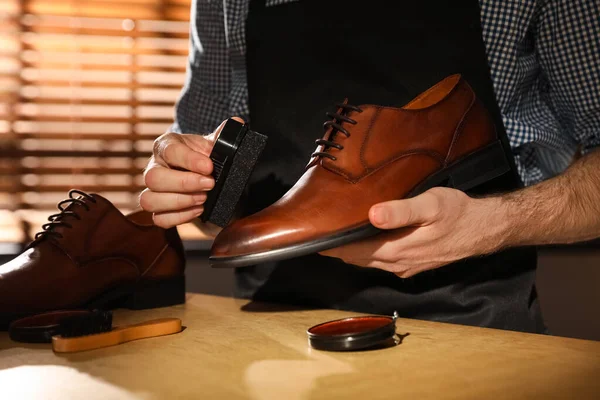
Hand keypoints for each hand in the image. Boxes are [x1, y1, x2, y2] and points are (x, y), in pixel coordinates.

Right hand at [140, 117, 243, 227]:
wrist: (203, 175)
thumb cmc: (204, 157)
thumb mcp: (213, 144)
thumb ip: (223, 135)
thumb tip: (237, 123)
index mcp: (166, 146)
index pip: (169, 151)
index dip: (189, 160)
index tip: (209, 167)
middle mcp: (154, 167)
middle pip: (153, 178)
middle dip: (184, 183)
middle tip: (209, 185)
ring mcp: (153, 191)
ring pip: (149, 200)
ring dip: (179, 202)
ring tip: (203, 199)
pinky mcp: (159, 210)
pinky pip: (159, 219)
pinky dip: (179, 217)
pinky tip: (198, 211)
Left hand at [320, 187, 506, 277]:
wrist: (485, 229)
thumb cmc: (458, 213)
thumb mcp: (431, 204)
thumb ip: (400, 211)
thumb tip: (372, 215)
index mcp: (398, 249)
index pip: (355, 250)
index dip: (333, 244)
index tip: (313, 236)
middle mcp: (399, 263)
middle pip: (358, 258)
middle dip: (338, 249)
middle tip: (318, 235)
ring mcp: (406, 267)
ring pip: (370, 262)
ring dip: (351, 253)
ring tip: (334, 239)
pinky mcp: (414, 265)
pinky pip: (383, 263)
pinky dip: (368, 255)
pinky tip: (364, 244)